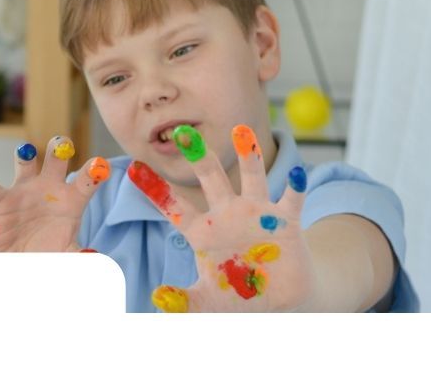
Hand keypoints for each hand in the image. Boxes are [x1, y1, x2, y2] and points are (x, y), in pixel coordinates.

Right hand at [0, 137, 108, 251]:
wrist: (18, 257)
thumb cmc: (48, 248)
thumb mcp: (66, 252)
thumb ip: (79, 255)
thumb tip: (92, 258)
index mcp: (72, 199)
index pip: (86, 182)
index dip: (93, 173)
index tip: (100, 166)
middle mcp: (50, 187)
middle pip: (57, 162)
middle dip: (59, 149)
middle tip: (62, 143)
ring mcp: (25, 190)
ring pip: (26, 165)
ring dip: (25, 155)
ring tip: (24, 149)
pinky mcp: (3, 200)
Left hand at [132, 124, 312, 312]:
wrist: (279, 299)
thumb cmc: (237, 294)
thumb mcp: (208, 301)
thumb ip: (184, 301)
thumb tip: (157, 299)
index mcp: (202, 230)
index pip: (173, 206)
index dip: (154, 189)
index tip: (133, 166)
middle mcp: (227, 213)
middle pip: (210, 179)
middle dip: (198, 156)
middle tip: (183, 130)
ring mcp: (257, 213)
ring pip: (251, 177)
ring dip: (248, 154)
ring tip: (241, 129)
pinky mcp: (286, 221)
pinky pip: (291, 200)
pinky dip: (295, 187)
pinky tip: (298, 174)